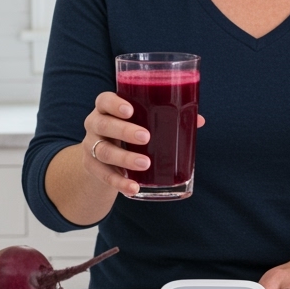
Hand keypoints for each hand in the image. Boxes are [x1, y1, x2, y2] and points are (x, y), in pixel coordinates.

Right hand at [82, 92, 204, 196]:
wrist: (101, 158)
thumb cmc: (128, 132)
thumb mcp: (141, 122)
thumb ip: (166, 119)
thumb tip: (198, 120)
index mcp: (106, 109)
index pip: (104, 100)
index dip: (114, 104)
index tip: (130, 110)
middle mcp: (95, 125)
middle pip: (103, 124)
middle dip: (124, 130)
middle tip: (146, 137)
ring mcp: (90, 146)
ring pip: (103, 151)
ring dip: (124, 158)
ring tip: (145, 163)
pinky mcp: (92, 167)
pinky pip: (104, 176)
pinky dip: (119, 183)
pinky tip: (134, 188)